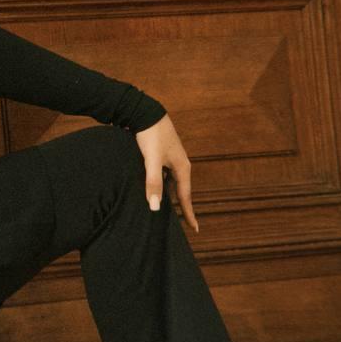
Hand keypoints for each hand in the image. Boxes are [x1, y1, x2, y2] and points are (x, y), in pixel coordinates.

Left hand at [133, 112, 198, 233]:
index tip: (195, 229)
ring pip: (171, 183)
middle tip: (181, 224)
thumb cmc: (150, 135)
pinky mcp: (161, 155)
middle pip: (181, 191)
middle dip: (181, 207)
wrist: (145, 112)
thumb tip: (155, 207)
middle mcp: (179, 164)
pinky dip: (161, 185)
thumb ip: (152, 182)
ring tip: (167, 209)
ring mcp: (170, 159)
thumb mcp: (151, 160)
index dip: (189, 214)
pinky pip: (164, 176)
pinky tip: (152, 188)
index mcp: (182, 168)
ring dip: (170, 196)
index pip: (186, 197)